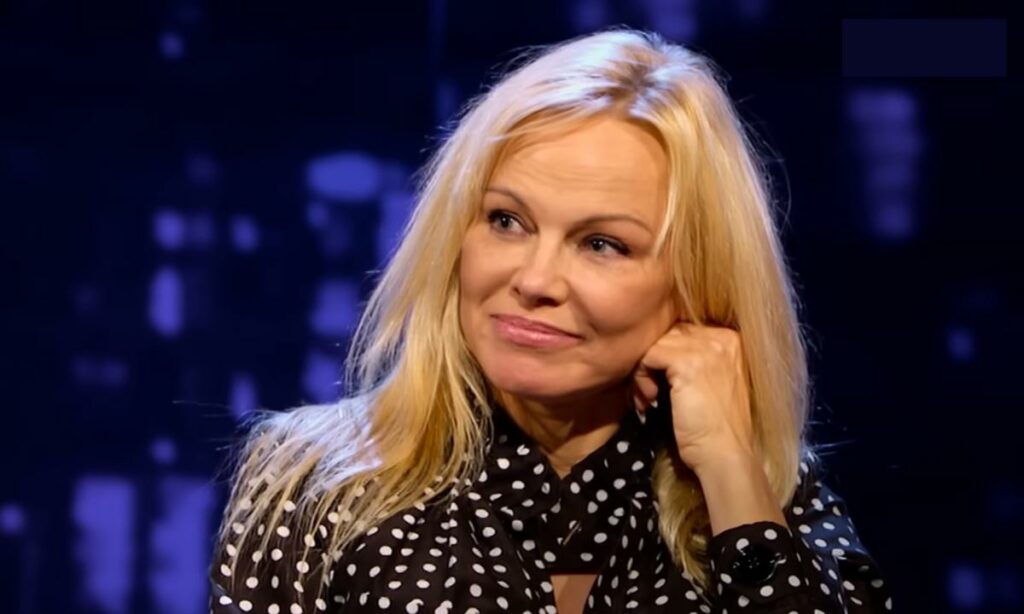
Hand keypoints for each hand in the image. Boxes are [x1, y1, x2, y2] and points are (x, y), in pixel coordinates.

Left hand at [630, 319, 754, 473]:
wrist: (724, 454)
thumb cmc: (716, 426)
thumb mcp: (710, 382)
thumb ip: (694, 359)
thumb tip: (658, 348)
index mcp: (731, 339)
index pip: (685, 331)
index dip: (666, 355)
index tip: (662, 384)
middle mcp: (722, 337)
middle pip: (669, 333)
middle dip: (653, 361)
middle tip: (649, 392)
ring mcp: (707, 348)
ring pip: (656, 343)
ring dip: (644, 370)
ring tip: (649, 398)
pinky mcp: (687, 363)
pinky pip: (648, 355)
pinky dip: (641, 378)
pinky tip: (650, 400)